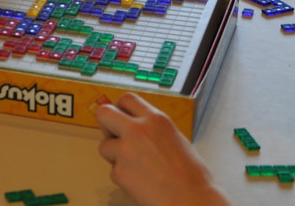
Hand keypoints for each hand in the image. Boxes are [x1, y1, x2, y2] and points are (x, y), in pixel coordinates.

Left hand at [95, 93, 230, 205]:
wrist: (191, 200)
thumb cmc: (190, 175)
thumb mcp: (174, 137)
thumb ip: (152, 128)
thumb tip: (134, 124)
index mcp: (155, 119)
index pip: (127, 99)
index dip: (120, 108)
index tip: (120, 117)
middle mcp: (138, 130)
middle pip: (104, 112)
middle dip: (105, 124)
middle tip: (113, 136)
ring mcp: (126, 150)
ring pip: (104, 146)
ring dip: (114, 156)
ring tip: (136, 167)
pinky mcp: (120, 172)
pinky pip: (113, 171)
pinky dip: (123, 177)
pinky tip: (140, 182)